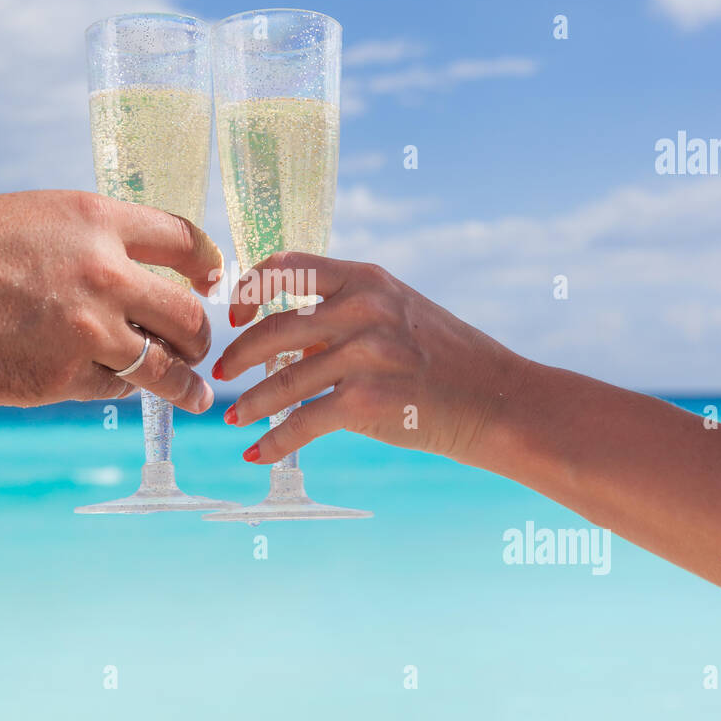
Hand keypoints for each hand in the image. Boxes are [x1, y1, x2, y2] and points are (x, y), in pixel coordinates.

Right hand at [0, 190, 221, 408]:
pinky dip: (118, 388)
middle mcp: (103, 273)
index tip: (213, 283)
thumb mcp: (35, 219)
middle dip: (203, 335)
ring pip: (164, 365)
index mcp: (97, 220)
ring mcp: (84, 331)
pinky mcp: (57, 379)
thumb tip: (137, 281)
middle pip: (189, 314)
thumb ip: (92, 246)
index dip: (208, 266)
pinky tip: (116, 387)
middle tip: (203, 347)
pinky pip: (111, 388)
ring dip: (187, 382)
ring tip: (197, 393)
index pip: (186, 242)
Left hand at [212, 252, 528, 464]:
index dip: (249, 289)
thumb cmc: (447, 360)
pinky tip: (257, 454)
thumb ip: (344, 316)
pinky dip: (274, 442)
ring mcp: (365, 355)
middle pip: (273, 328)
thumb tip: (285, 340)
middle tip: (220, 373)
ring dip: (249, 405)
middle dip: (237, 355)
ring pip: (282, 381)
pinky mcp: (367, 402)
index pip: (286, 266)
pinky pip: (303, 422)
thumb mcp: (399, 314)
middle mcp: (364, 310)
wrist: (500, 401)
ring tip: (230, 418)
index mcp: (367, 279)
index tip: (235, 314)